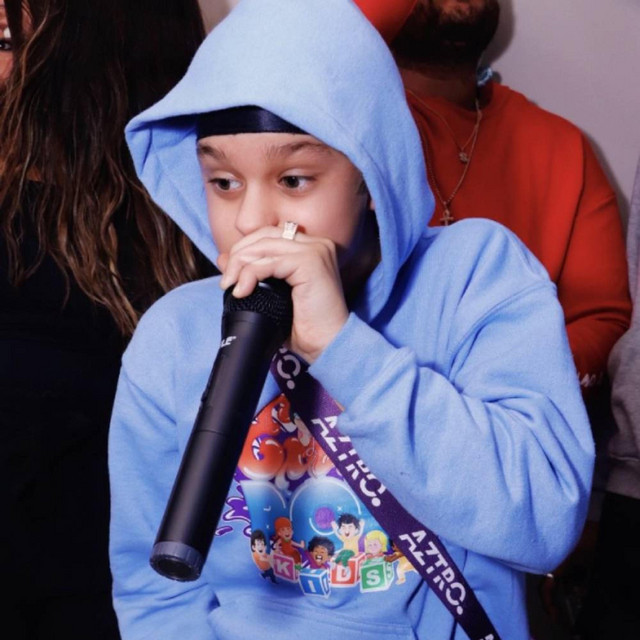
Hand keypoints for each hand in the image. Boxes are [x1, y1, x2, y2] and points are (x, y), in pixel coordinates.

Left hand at [218, 225, 348, 362]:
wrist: (328, 345)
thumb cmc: (305, 326)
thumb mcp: (272, 295)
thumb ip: (252, 272)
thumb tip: (223, 258)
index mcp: (311, 247)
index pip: (269, 235)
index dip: (245, 249)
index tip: (229, 273)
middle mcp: (317, 244)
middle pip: (265, 235)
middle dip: (239, 254)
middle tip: (226, 280)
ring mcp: (316, 250)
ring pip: (264, 246)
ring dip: (241, 265)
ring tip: (230, 286)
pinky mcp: (311, 262)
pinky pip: (271, 262)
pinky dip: (251, 274)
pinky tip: (242, 292)